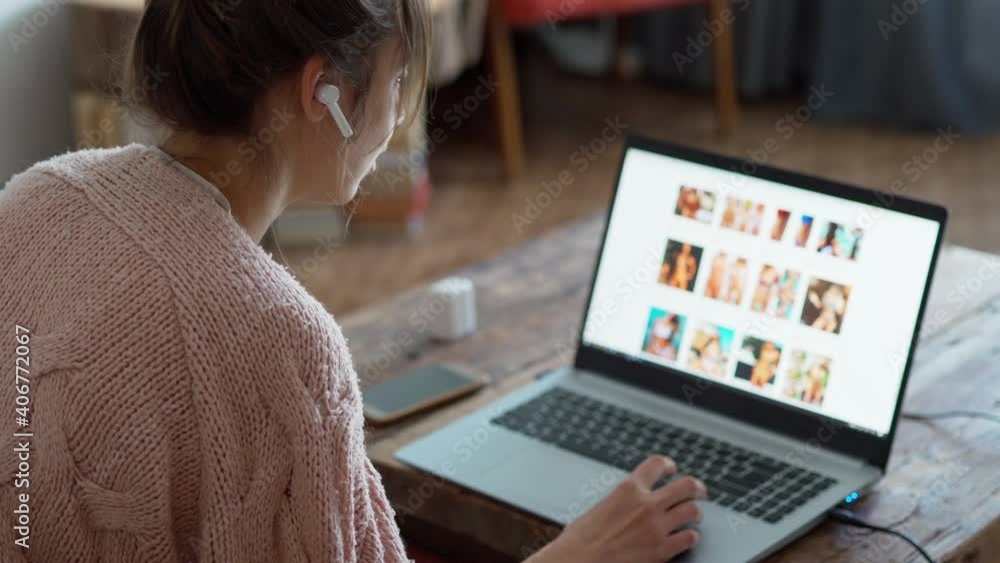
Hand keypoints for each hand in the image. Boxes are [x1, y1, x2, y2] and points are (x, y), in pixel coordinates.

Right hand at [528, 456, 706, 562]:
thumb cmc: (581, 539)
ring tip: (694, 515)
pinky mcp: (662, 550)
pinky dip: (691, 537)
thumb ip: (621, 500)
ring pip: (693, 511)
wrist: (578, 561)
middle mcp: (647, 504)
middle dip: (696, 487)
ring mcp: (657, 527)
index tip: (671, 469)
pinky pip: (689, 538)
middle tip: (699, 491)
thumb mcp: (600, 506)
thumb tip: (627, 504)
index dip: (668, 465)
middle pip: (686, 486)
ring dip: (696, 512)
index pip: (657, 464)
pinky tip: (686, 538)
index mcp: (628, 489)